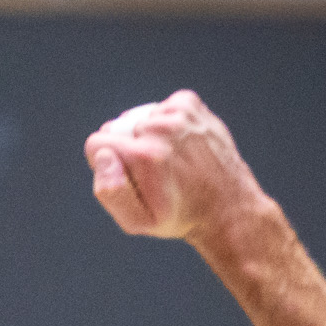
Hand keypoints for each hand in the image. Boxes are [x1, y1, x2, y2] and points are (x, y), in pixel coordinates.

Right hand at [83, 91, 268, 244]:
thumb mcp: (138, 221)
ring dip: (148, 136)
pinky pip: (160, 107)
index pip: (96, 143)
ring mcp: (179, 114)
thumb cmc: (179, 216)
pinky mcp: (189, 103)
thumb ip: (109, 192)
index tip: (128, 178)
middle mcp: (163, 130)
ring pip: (139, 119)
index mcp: (145, 156)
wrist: (228, 207)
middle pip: (117, 130)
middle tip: (154, 174)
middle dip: (128, 149)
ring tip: (170, 160)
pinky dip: (165, 121)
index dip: (105, 163)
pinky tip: (180, 144)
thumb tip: (104, 155)